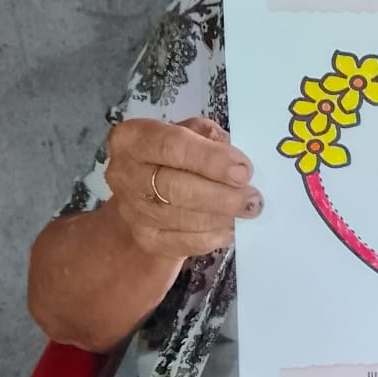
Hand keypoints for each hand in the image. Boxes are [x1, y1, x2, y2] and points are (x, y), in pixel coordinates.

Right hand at [105, 116, 260, 260]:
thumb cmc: (173, 157)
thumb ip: (209, 138)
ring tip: (247, 211)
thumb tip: (235, 162)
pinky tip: (230, 229)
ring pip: (181, 217)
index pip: (172, 146)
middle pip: (175, 187)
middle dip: (220, 195)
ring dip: (220, 217)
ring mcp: (132, 210)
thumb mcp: (189, 134)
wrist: (146, 194)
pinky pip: (183, 242)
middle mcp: (124, 174)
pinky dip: (211, 237)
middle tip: (253, 199)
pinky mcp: (145, 238)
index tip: (243, 171)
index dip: (210, 159)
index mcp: (132, 138)